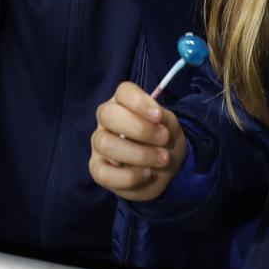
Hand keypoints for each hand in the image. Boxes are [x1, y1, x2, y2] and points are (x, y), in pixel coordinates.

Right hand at [90, 81, 186, 201]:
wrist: (165, 168)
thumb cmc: (163, 140)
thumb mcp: (170, 126)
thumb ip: (163, 120)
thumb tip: (152, 123)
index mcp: (123, 103)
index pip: (123, 91)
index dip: (140, 102)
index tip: (158, 116)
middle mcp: (106, 121)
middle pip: (107, 114)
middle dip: (140, 129)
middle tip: (163, 139)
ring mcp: (99, 145)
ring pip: (105, 143)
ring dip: (139, 154)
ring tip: (161, 159)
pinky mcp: (98, 170)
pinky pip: (103, 174)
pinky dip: (129, 176)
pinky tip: (146, 173)